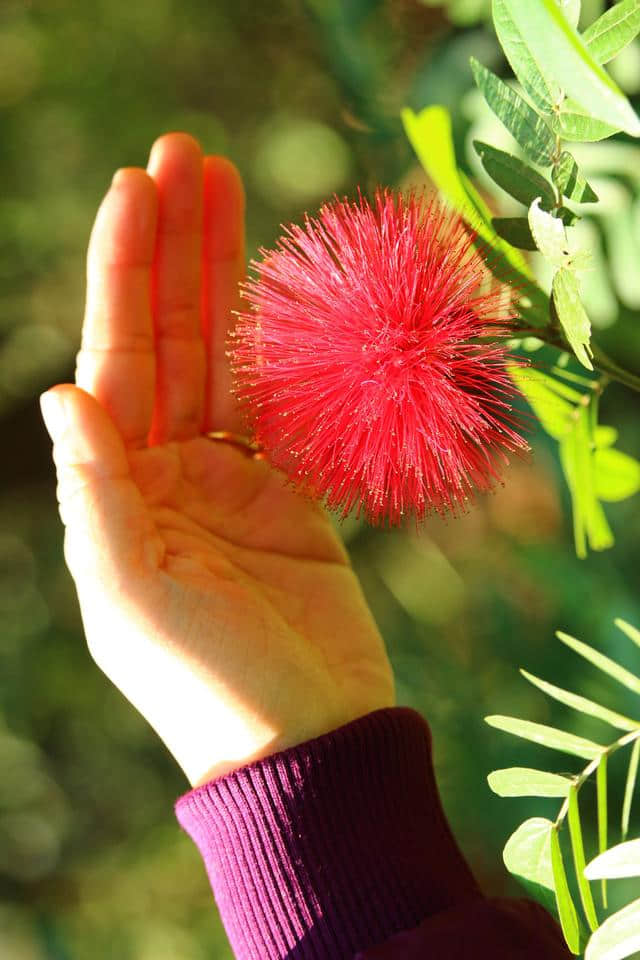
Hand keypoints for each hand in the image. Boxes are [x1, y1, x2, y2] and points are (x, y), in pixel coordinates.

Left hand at [40, 133, 394, 786]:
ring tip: (227, 188)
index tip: (136, 190)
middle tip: (185, 153)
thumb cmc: (207, 681)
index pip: (116, 357)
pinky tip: (277, 286)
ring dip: (225, 276)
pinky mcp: (290, 493)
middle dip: (172, 248)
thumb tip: (63, 393)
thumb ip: (99, 492)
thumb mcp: (130, 591)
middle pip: (168, 337)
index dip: (123, 273)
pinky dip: (281, 344)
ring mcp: (230, 478)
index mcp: (116, 490)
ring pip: (225, 355)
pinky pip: (281, 401)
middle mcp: (165, 472)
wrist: (302, 737)